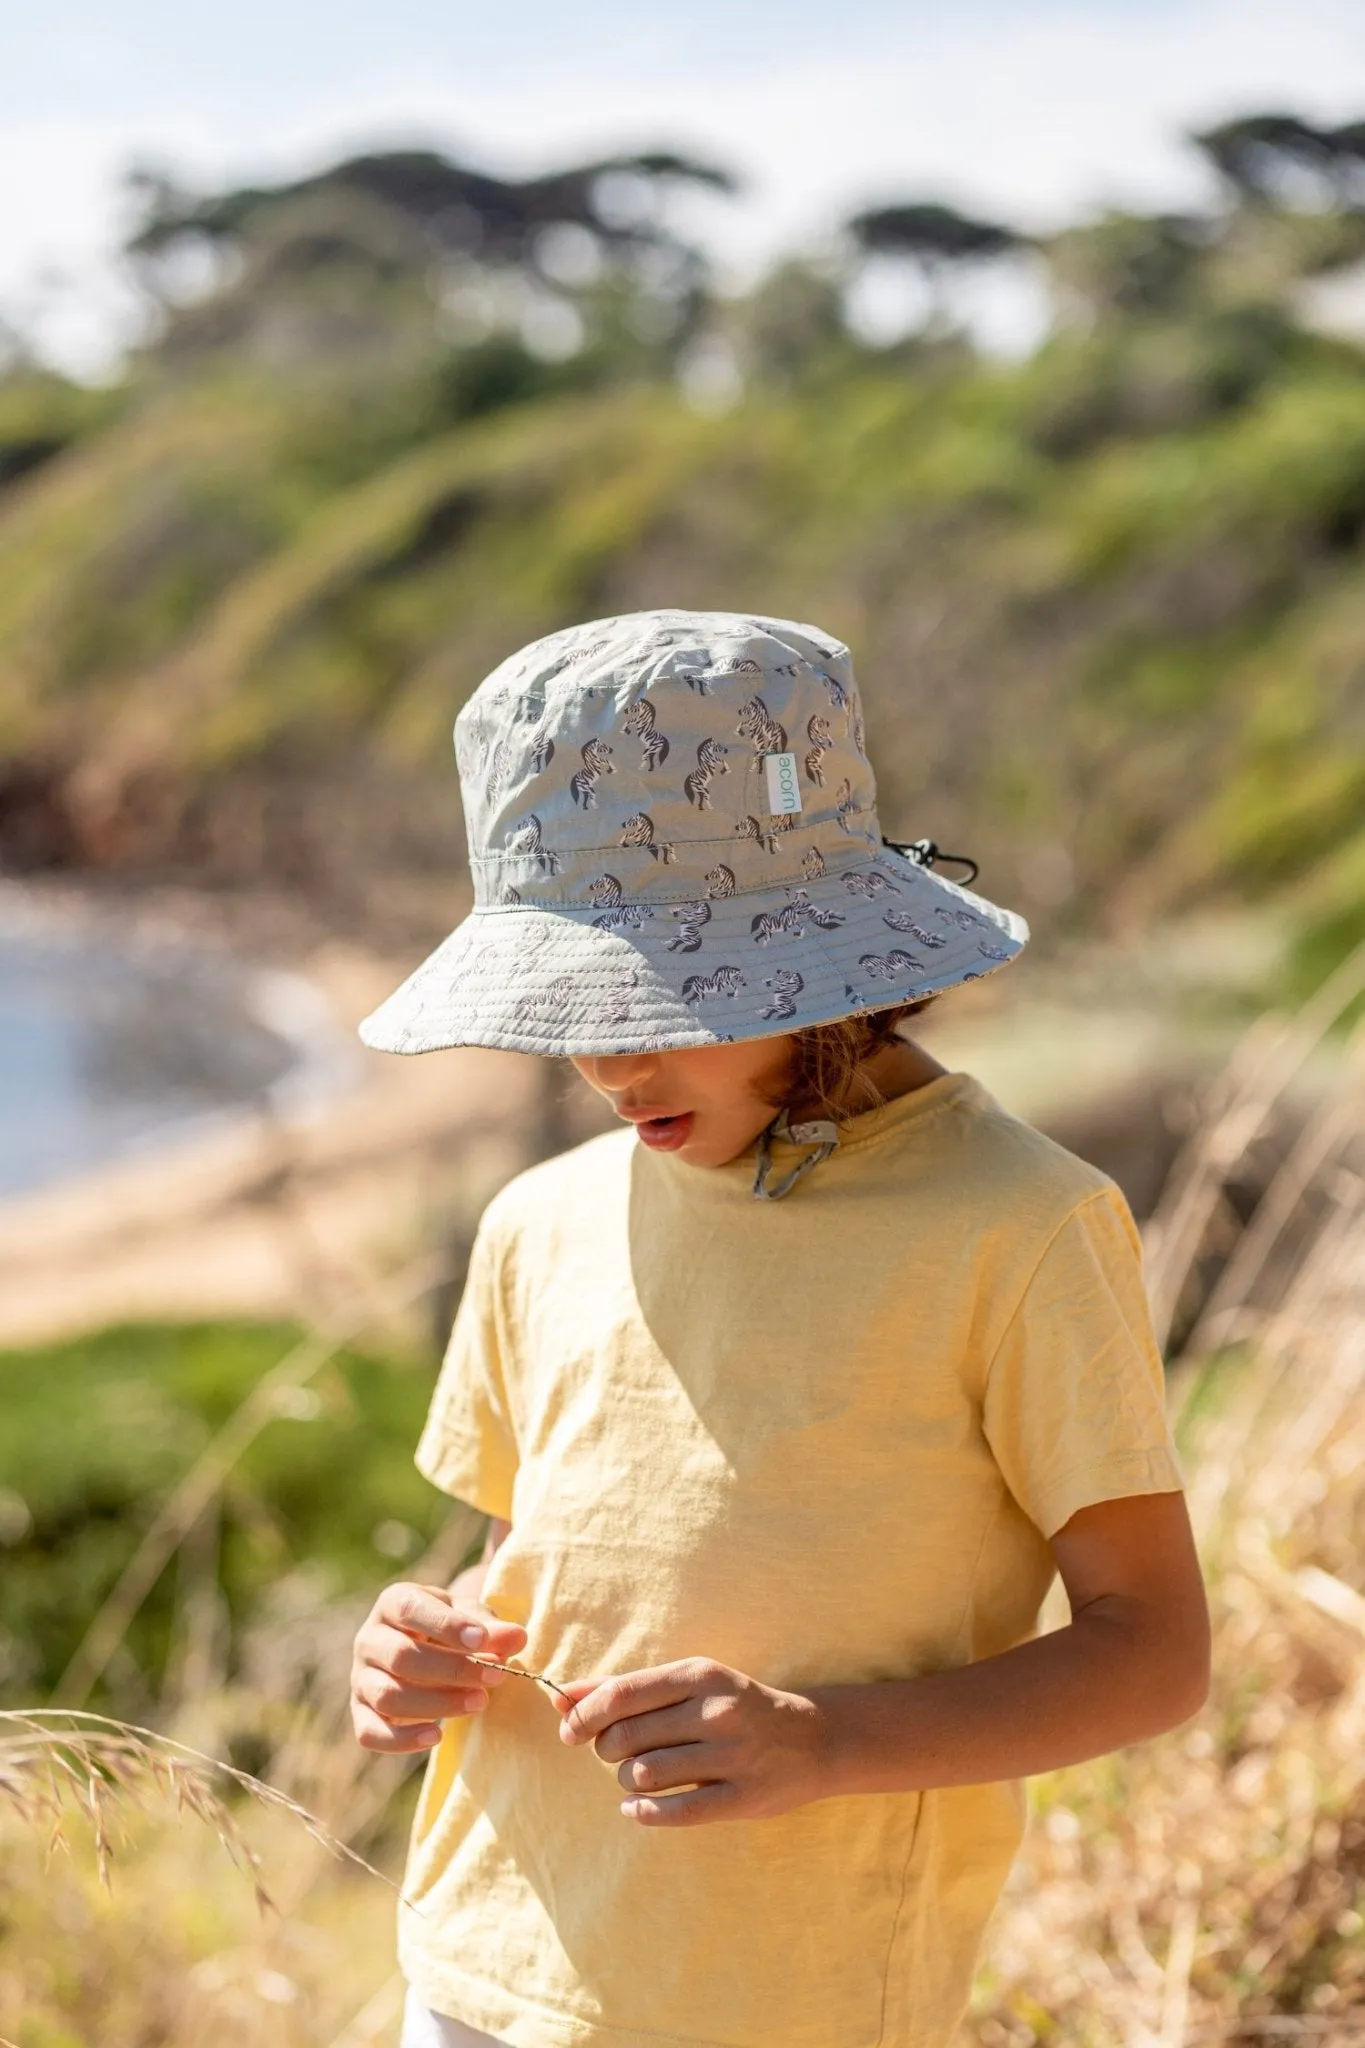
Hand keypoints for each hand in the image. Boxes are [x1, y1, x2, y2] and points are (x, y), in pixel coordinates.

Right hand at [350, 1581, 527, 1752]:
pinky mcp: (361, 1713)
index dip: (446, 1625)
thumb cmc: (452, 1631)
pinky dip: (402, 1739)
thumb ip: (491, 1629)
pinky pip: (369, 1732)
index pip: (411, 1609)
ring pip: (388, 1695)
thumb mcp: (472, 1622)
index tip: (482, 1639)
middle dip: (452, 1669)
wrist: (427, 1652)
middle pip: (401, 1656)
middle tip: (496, 1677)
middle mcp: (369, 1638)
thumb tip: (517, 1638)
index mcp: (393, 1603)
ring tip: (480, 1702)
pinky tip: (437, 1737)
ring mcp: (360, 1677)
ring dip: (437, 1704)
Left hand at [553, 1656, 825, 1825]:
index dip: (584, 1715)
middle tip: (615, 1754)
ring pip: (645, 1774)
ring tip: (638, 1776)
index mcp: (700, 1675)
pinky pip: (675, 1811)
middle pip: (627, 1737)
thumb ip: (626, 1689)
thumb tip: (561, 1697)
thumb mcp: (690, 1683)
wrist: (813, 1739)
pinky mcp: (742, 1797)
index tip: (570, 1729)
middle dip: (606, 1750)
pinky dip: (644, 1813)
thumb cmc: (736, 1706)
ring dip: (627, 1781)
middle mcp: (717, 1711)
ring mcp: (732, 1755)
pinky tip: (637, 1808)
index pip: (623, 1694)